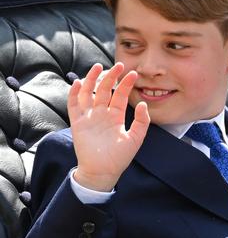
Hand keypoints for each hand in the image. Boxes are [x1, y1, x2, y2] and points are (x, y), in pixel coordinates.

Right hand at [68, 62, 149, 190]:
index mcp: (116, 116)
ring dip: (92, 79)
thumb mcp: (135, 138)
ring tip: (98, 67)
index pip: (120, 95)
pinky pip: (74, 104)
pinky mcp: (77, 122)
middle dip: (111, 77)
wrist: (103, 171)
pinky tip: (80, 82)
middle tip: (119, 65)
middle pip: (105, 90)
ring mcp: (89, 116)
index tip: (133, 73)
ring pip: (89, 93)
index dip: (126, 84)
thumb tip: (143, 104)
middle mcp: (102, 113)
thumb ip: (141, 121)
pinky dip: (75, 93)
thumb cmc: (120, 157)